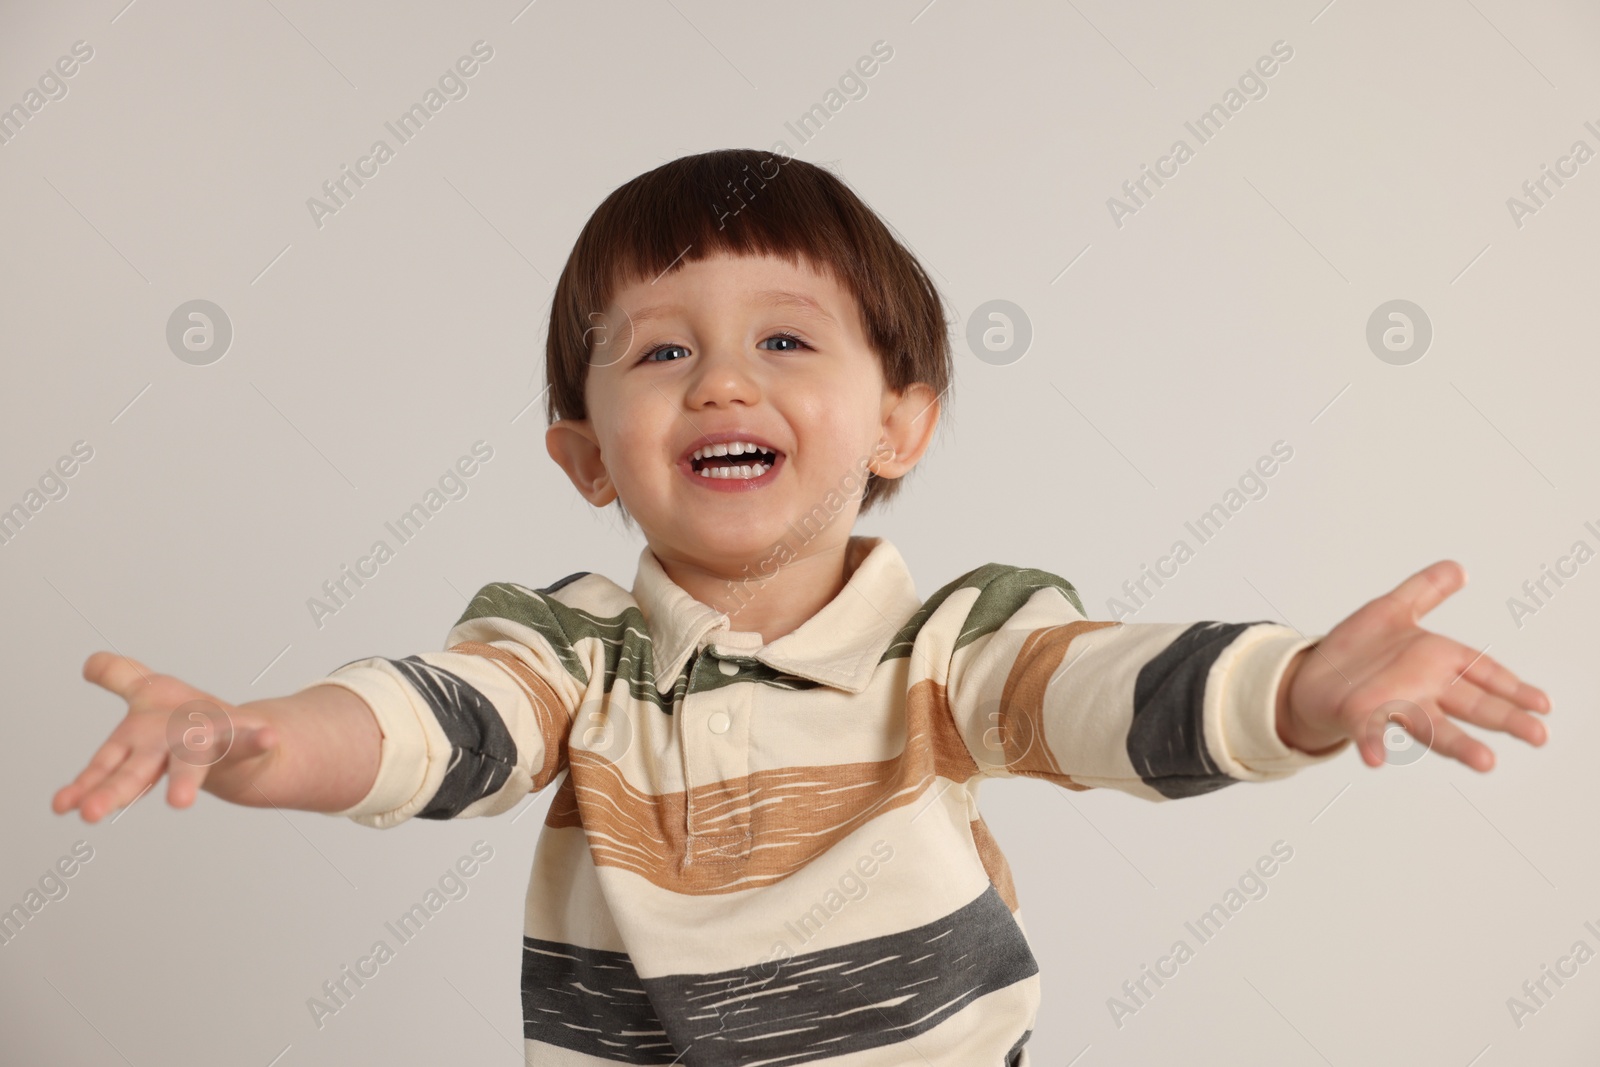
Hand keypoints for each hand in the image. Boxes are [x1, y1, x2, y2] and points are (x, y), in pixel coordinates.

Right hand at [55, 652, 281, 821]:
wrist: (240, 742)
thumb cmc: (186, 724)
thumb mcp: (150, 692)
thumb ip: (120, 677)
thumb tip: (89, 662)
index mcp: (139, 745)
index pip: (105, 765)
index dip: (82, 786)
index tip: (60, 806)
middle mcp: (166, 755)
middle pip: (134, 774)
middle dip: (113, 793)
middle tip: (90, 815)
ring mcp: (204, 752)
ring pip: (189, 768)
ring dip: (184, 784)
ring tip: (179, 802)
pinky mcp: (239, 743)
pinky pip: (250, 741)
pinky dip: (259, 740)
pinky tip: (270, 737)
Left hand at [1275, 560, 1551, 770]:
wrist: (1310, 677)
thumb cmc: (1357, 651)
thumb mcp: (1391, 610)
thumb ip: (1424, 590)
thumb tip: (1458, 568)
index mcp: (1436, 661)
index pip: (1483, 673)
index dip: (1512, 687)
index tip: (1543, 704)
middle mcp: (1423, 689)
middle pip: (1471, 703)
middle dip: (1505, 718)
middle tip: (1538, 736)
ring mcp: (1394, 705)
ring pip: (1433, 726)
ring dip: (1459, 744)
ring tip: (1487, 762)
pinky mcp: (1359, 715)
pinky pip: (1368, 731)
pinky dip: (1372, 744)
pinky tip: (1375, 759)